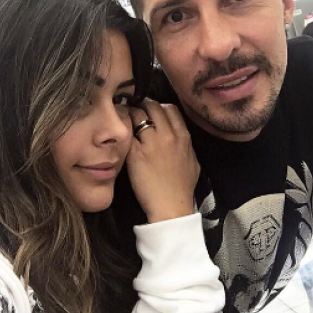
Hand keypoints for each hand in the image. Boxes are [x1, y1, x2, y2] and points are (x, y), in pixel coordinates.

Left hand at [126, 99, 198, 223]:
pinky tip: (120, 133)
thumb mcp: (193, 161)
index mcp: (183, 136)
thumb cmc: (182, 187)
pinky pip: (127, 131)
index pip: (169, 108)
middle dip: (142, 105)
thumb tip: (178, 134)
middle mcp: (168, 135)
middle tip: (135, 111)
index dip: (158, 107)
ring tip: (125, 120)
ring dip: (130, 114)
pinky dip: (124, 129)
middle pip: (152, 106)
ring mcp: (151, 143)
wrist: (170, 206)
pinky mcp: (135, 153)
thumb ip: (185, 144)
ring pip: (138, 114)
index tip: (150, 112)